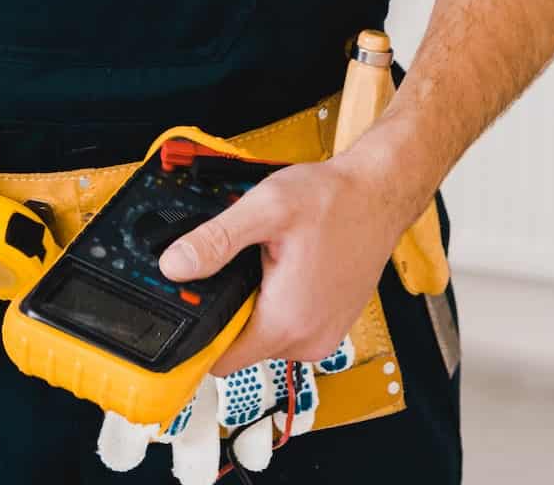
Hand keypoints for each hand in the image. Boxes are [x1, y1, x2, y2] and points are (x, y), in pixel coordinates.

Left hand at [158, 156, 404, 372]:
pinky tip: (283, 265)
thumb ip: (215, 241)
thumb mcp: (264, 209)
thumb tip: (175, 266)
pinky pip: (289, 325)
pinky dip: (278, 301)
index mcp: (287, 322)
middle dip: (230, 307)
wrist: (378, 194)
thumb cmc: (332, 200)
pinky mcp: (331, 325)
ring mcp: (323, 336)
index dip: (199, 334)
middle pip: (241, 345)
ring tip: (263, 259)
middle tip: (234, 264)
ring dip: (255, 302)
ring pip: (265, 334)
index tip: (189, 302)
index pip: (222, 360)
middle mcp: (307, 340)